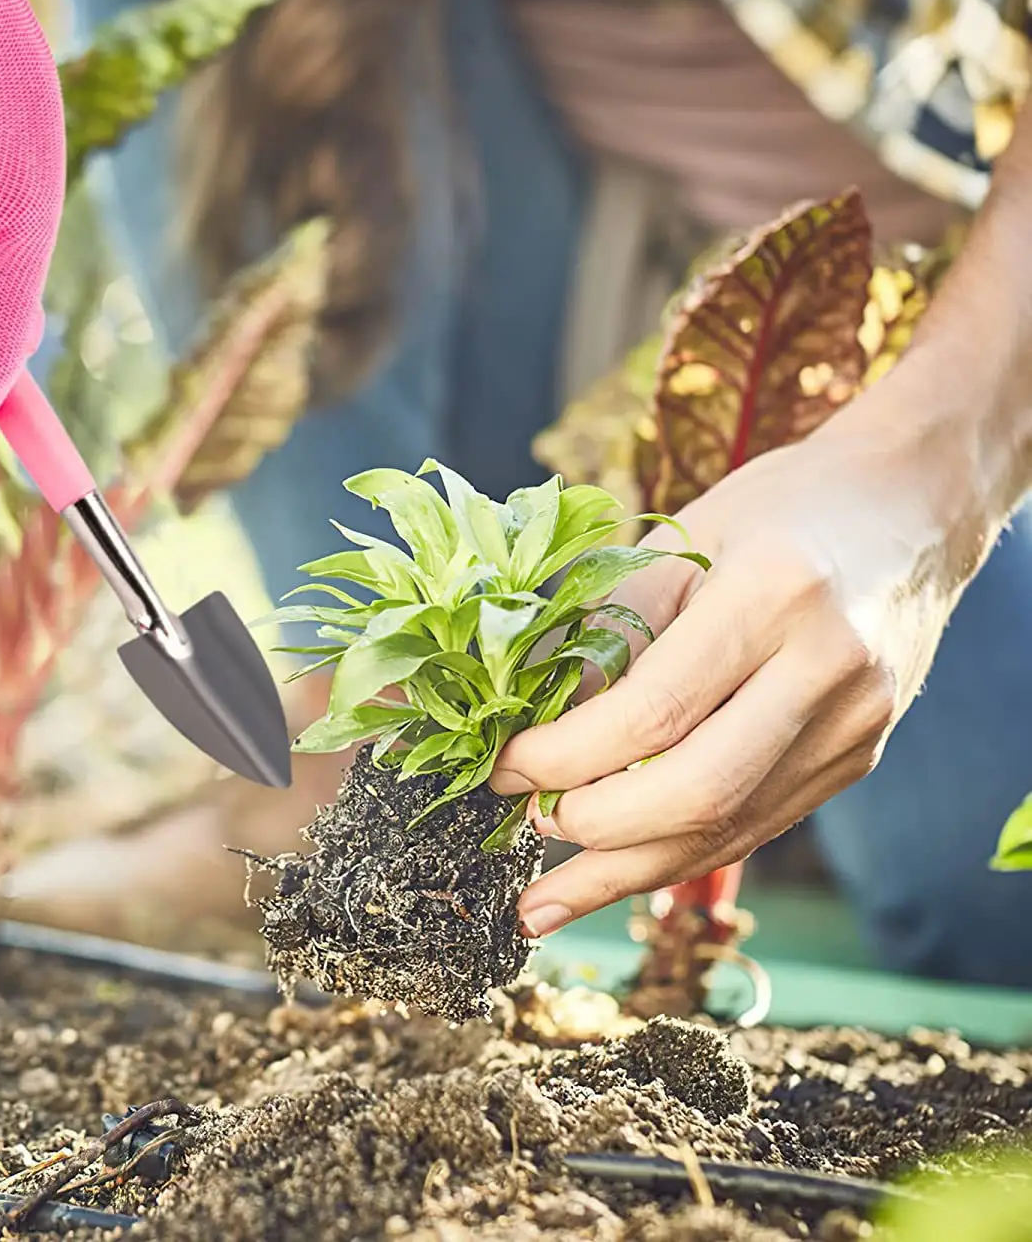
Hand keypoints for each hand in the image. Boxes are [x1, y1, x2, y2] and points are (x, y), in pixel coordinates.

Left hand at [490, 411, 975, 938]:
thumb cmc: (773, 510)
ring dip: (627, 875)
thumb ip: (606, 631)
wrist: (909, 507)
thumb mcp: (676, 540)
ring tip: (545, 905)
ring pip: (730, 829)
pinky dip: (678, 853)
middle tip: (525, 826)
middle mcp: (828, 670)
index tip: (504, 769)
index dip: (566, 757)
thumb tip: (528, 723)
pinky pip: (755, 824)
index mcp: (774, 594)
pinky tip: (619, 874)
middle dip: (597, 828)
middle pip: (699, 791)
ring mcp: (855, 725)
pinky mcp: (857, 759)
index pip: (654, 711)